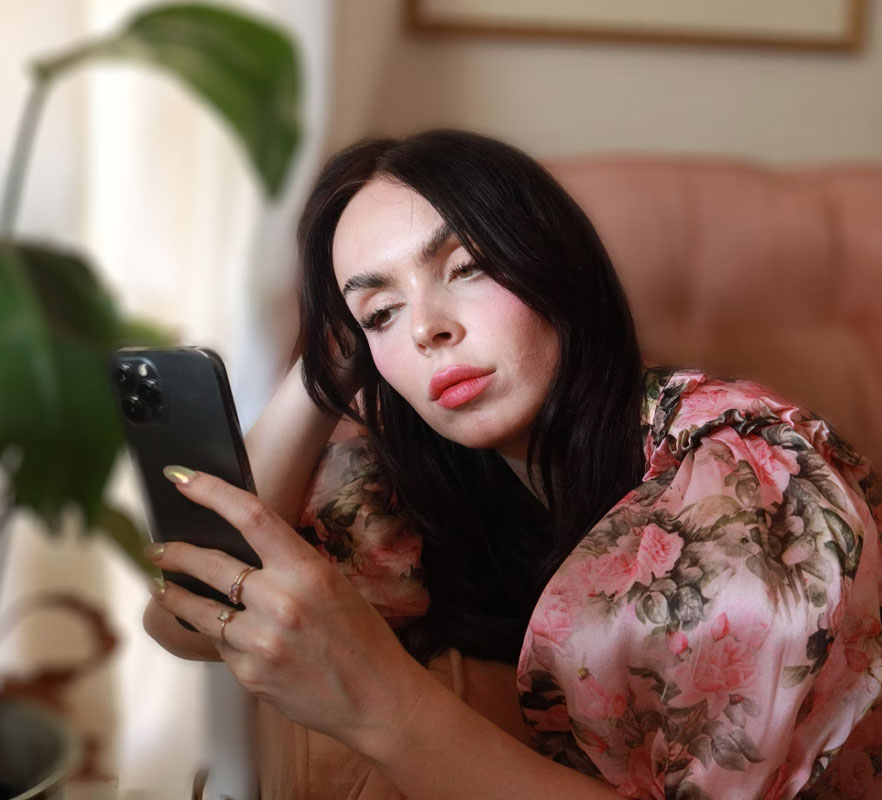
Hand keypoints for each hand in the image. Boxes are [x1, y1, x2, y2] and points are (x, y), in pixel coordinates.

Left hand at [145, 466, 427, 752]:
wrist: (376, 698)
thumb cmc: (359, 636)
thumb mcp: (333, 585)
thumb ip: (288, 566)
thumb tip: (239, 546)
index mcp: (307, 570)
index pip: (250, 516)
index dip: (210, 491)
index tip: (181, 478)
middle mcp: (280, 601)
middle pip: (208, 563)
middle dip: (173, 551)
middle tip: (156, 546)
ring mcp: (260, 641)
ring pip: (198, 609)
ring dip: (172, 594)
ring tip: (159, 586)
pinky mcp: (249, 674)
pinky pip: (219, 643)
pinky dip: (214, 633)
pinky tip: (215, 630)